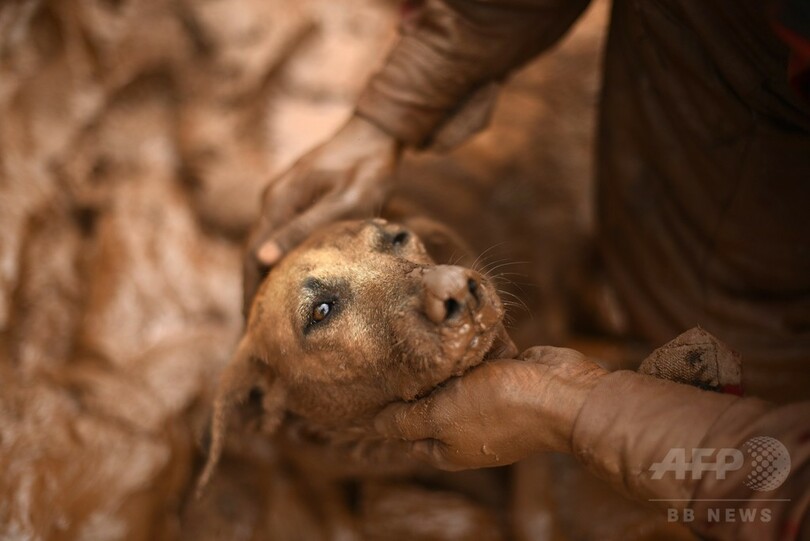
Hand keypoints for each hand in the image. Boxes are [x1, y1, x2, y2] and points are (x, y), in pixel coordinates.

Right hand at [244, 115, 400, 312]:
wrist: (377, 131)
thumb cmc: (367, 167)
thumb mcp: (343, 202)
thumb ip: (304, 229)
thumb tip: (262, 260)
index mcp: (279, 202)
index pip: (252, 257)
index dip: (249, 292)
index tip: (250, 326)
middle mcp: (274, 199)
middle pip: (253, 254)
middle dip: (252, 292)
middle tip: (255, 331)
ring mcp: (283, 197)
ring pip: (265, 245)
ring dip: (264, 279)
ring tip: (268, 315)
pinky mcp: (297, 197)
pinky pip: (280, 235)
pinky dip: (278, 262)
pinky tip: (288, 281)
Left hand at [373, 346, 606, 469]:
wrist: (562, 394)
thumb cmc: (499, 408)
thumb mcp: (440, 417)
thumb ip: (406, 421)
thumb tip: (375, 425)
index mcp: (448, 448)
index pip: (406, 434)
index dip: (390, 411)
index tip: (377, 381)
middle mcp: (466, 428)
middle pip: (430, 404)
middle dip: (418, 379)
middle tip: (399, 350)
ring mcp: (488, 403)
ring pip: (455, 378)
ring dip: (445, 359)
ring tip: (426, 332)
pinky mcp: (507, 377)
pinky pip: (480, 360)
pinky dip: (473, 346)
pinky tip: (460, 326)